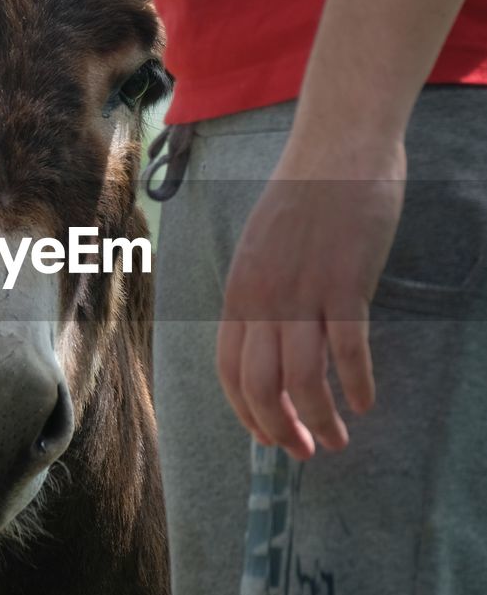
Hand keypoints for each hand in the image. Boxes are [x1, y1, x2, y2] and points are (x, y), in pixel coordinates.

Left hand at [217, 127, 406, 459]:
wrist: (338, 143)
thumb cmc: (304, 193)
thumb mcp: (262, 247)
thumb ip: (262, 293)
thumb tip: (271, 341)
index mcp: (238, 289)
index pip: (229, 370)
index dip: (246, 413)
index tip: (267, 436)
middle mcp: (262, 296)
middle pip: (261, 385)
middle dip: (280, 429)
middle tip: (305, 451)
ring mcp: (303, 290)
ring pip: (302, 377)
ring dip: (319, 419)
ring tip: (338, 440)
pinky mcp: (346, 281)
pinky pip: (347, 348)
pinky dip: (356, 384)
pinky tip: (366, 403)